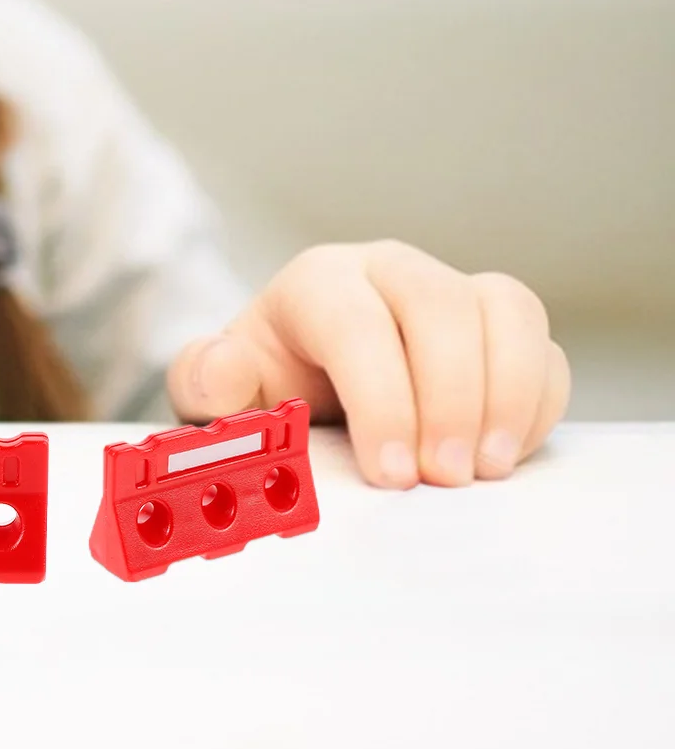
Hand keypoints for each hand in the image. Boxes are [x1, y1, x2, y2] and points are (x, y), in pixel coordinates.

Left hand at [165, 242, 570, 487]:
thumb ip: (206, 383)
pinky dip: (538, 401)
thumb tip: (223, 371)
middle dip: (448, 396)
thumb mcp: (222, 394)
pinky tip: (506, 454)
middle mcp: (388, 271)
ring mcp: (450, 292)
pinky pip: (541, 345)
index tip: (390, 474)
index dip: (379, 398)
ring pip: (504, 309)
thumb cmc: (264, 391)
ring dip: (506, 393)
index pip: (355, 322)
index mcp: (317, 282)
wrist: (301, 387)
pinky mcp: (498, 328)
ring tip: (485, 469)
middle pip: (438, 304)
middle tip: (442, 478)